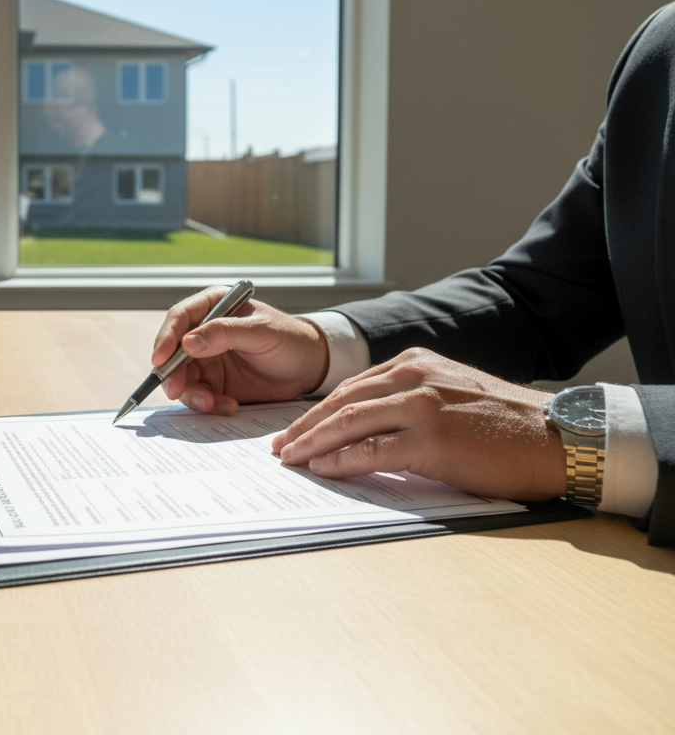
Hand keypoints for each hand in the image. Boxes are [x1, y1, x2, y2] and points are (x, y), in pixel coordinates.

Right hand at [152, 288, 329, 413]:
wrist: (308, 369)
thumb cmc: (289, 340)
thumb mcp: (261, 332)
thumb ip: (225, 333)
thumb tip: (188, 342)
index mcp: (213, 306)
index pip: (180, 318)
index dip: (166, 338)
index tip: (160, 359)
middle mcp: (204, 332)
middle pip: (173, 352)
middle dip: (173, 374)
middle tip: (178, 391)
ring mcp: (207, 359)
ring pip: (182, 377)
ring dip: (192, 394)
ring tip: (213, 403)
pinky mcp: (214, 383)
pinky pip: (198, 395)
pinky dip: (208, 404)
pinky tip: (228, 405)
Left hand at [270, 348, 565, 500]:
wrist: (555, 438)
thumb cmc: (504, 427)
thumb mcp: (449, 397)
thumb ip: (409, 403)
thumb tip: (366, 431)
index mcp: (415, 365)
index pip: (351, 387)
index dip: (317, 411)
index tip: (294, 431)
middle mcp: (414, 377)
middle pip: (341, 401)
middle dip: (303, 426)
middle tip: (279, 447)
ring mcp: (421, 406)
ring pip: (348, 421)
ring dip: (312, 442)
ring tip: (289, 459)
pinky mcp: (430, 439)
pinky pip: (372, 450)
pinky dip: (341, 460)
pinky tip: (321, 468)